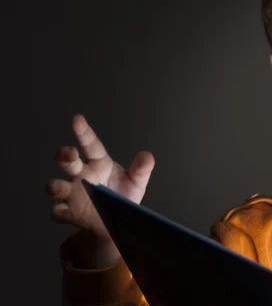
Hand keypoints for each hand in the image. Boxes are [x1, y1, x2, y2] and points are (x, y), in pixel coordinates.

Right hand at [46, 114, 154, 241]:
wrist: (118, 221)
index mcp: (99, 163)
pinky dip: (58, 211)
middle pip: (67, 161)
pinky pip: (57, 211)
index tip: (77, 119)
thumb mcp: (136, 182)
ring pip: (56, 186)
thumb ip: (141, 169)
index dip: (84, 132)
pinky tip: (65, 212)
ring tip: (60, 187)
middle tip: (70, 154)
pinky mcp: (69, 213)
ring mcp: (73, 194)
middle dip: (65, 156)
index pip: (91, 144)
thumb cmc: (124, 195)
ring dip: (55, 185)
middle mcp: (82, 175)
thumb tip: (147, 155)